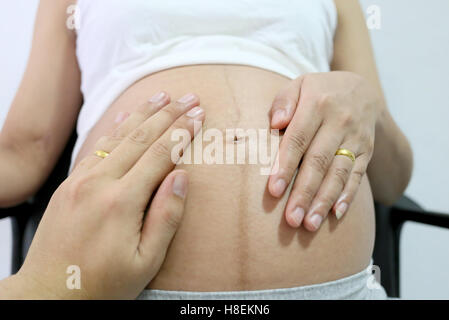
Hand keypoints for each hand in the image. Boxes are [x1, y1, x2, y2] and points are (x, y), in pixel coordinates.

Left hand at [7, 92, 204, 298]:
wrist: (49, 292)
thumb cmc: (101, 283)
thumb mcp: (146, 261)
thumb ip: (166, 217)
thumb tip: (182, 177)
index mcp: (122, 202)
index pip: (160, 155)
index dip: (182, 133)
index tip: (199, 115)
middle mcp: (99, 183)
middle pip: (141, 138)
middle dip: (169, 114)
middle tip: (189, 97)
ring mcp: (81, 180)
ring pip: (118, 136)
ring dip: (143, 113)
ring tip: (162, 95)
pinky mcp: (70, 183)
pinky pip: (97, 146)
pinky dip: (115, 127)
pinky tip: (125, 115)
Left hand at [268, 71, 380, 230]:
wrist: (361, 90)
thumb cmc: (319, 92)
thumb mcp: (299, 84)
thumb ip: (284, 100)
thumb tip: (275, 123)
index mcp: (317, 104)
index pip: (298, 139)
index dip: (286, 166)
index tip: (274, 190)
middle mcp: (340, 122)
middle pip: (319, 162)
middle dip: (304, 193)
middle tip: (291, 219)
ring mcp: (356, 138)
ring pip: (339, 173)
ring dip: (324, 201)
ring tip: (309, 224)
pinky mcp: (367, 150)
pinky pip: (358, 175)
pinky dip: (347, 196)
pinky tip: (335, 214)